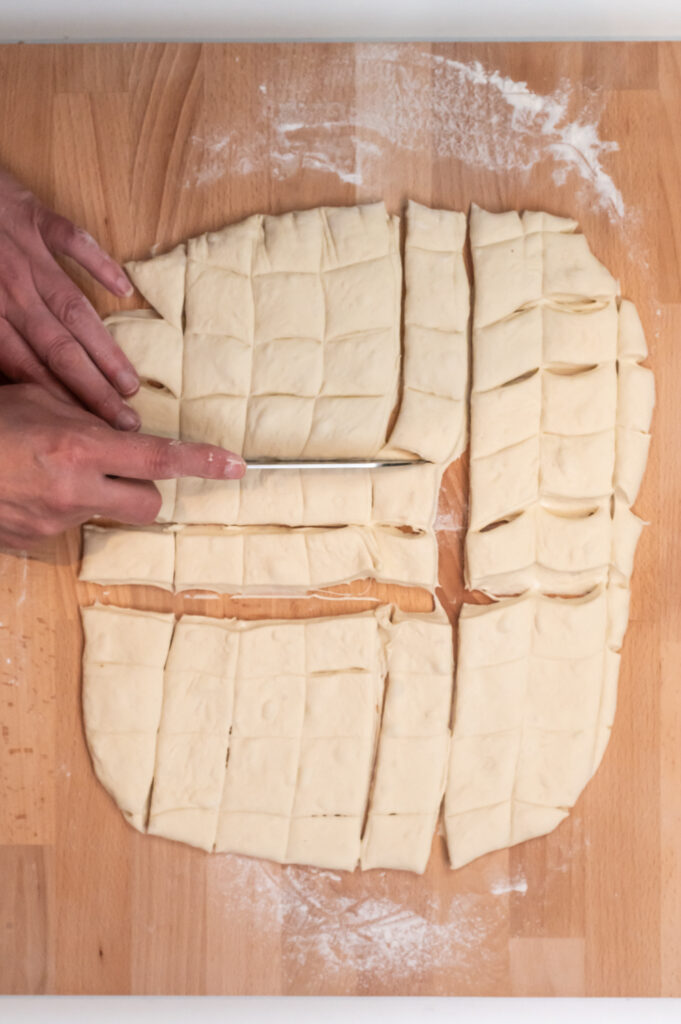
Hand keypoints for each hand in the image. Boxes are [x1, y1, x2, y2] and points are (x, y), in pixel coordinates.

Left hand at [0, 167, 140, 428]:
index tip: (87, 430)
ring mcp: (27, 253)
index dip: (61, 402)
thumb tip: (4, 378)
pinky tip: (125, 290)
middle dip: (94, 390)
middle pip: (60, 350)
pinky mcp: (34, 216)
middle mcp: (12, 290)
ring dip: (105, 348)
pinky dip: (101, 266)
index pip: (29, 369)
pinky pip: (74, 242)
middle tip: (124, 421)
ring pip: (74, 309)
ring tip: (131, 382)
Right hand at [0, 384, 245, 549]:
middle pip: (150, 505)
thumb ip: (86, 413)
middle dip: (147, 489)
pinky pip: (70, 524)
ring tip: (54, 469)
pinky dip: (63, 505)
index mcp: (78, 447)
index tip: (235, 466)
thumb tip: (122, 424)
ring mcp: (55, 521)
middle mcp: (74, 489)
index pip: (159, 459)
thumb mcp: (36, 398)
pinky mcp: (36, 541)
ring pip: (107, 513)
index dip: (202, 464)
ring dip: (98, 494)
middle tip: (122, 468)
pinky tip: (31, 485)